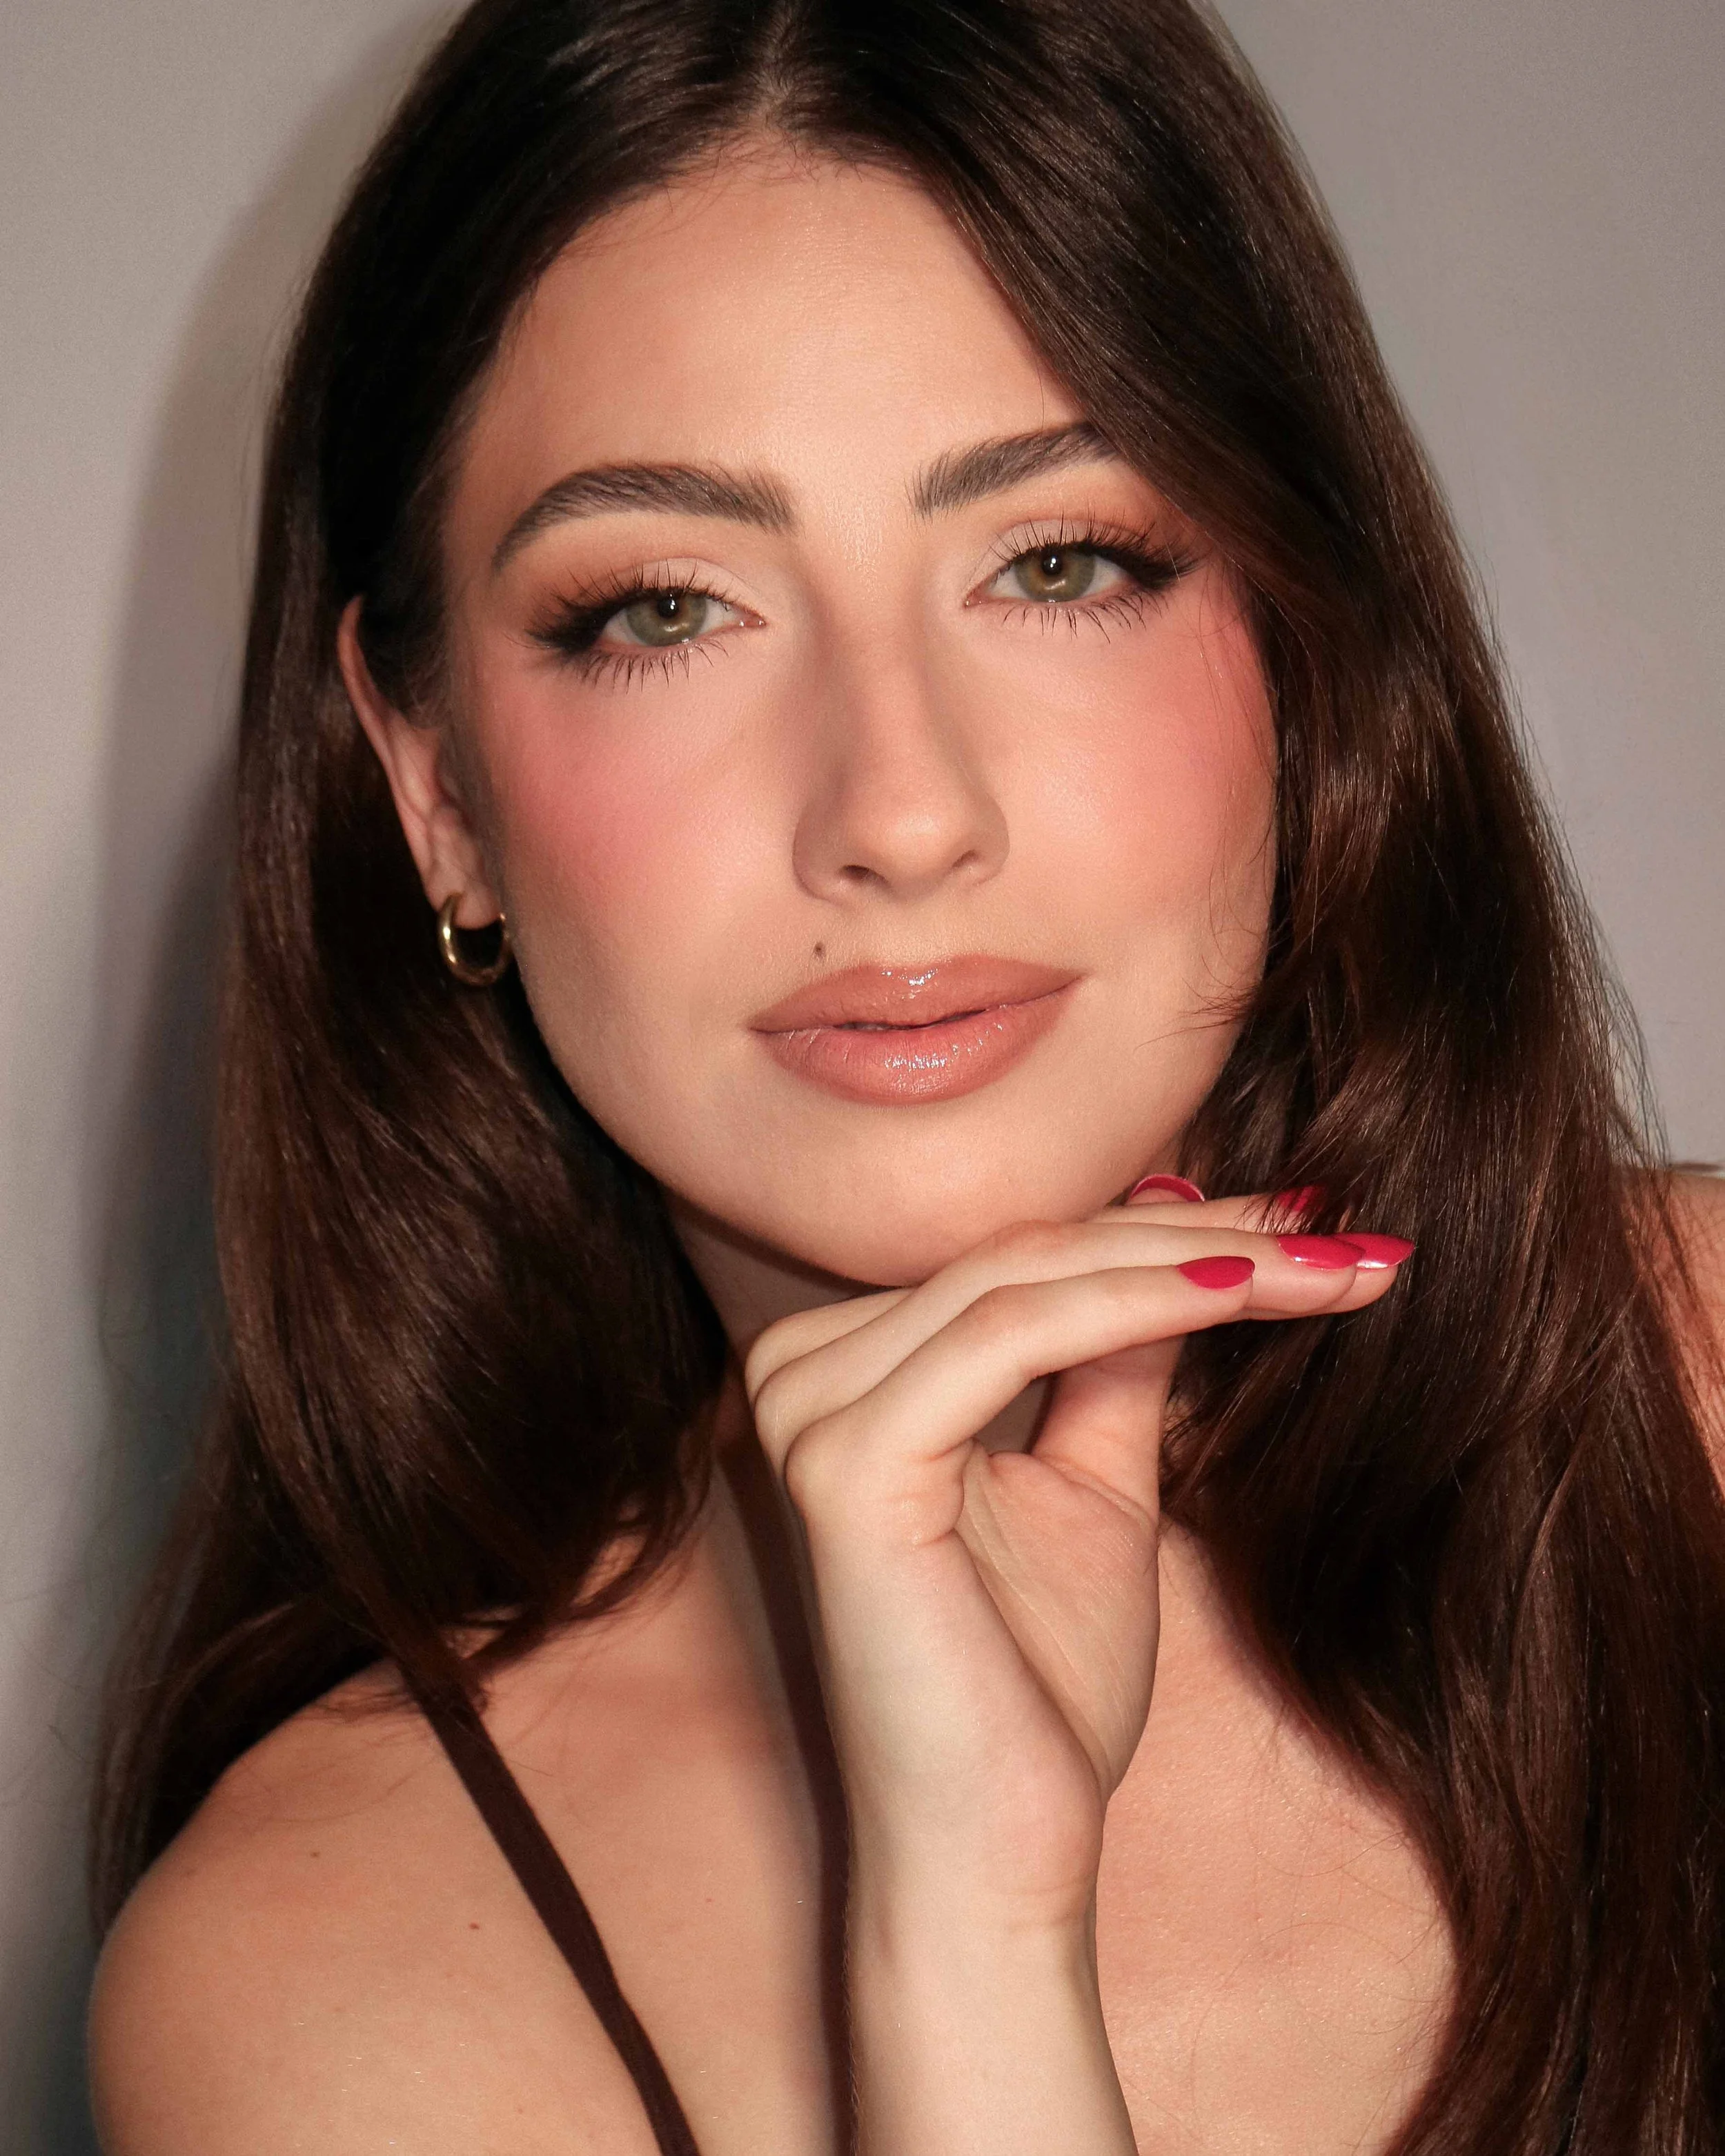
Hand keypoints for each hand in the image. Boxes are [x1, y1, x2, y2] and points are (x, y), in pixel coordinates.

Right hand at [744, 1193, 1408, 1929]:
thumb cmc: (1038, 1687)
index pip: (1021, 1260)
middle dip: (1203, 1233)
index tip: (1310, 1220)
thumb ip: (1122, 1357)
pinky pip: (1009, 1339)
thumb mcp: (1098, 1484)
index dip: (1169, 1228)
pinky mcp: (844, 1463)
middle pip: (1026, 1253)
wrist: (997, 1856)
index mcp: (843, 1371)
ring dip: (1196, 1260)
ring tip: (1335, 1265)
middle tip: (1350, 1231)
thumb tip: (1191, 1235)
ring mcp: (808, 1412)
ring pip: (1025, 1279)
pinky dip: (1137, 1305)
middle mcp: (800, 1372)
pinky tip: (1248, 1296)